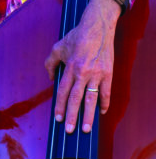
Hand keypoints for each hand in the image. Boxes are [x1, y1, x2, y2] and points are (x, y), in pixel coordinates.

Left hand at [45, 0, 119, 132]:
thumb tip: (50, 77)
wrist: (98, 27)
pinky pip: (106, 92)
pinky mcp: (108, 73)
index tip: (57, 119)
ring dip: (88, 115)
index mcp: (70, 67)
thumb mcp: (57, 47)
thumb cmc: (76, 37)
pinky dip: (104, 103)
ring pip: (91, 99)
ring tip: (86, 129)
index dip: (60, 106)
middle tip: (69, 131)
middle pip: (76, 99)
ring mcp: (97, 74)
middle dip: (72, 116)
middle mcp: (83, 73)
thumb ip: (50, 63)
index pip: (62, 91)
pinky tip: (102, 112)